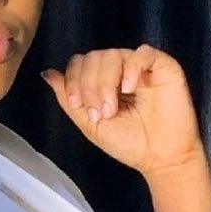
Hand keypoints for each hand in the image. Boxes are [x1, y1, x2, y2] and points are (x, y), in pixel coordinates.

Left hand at [41, 45, 203, 177]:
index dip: (73, 79)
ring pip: (112, 55)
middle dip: (89, 85)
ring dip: (106, 82)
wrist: (160, 159)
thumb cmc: (127, 143)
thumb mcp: (88, 123)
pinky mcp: (163, 67)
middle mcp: (120, 69)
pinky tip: (129, 88)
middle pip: (93, 57)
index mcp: (102, 80)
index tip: (78, 104)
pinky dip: (131, 68)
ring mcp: (141, 67)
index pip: (80, 63)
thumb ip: (68, 99)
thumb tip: (47, 73)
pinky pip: (143, 53)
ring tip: (112, 109)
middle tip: (100, 113)